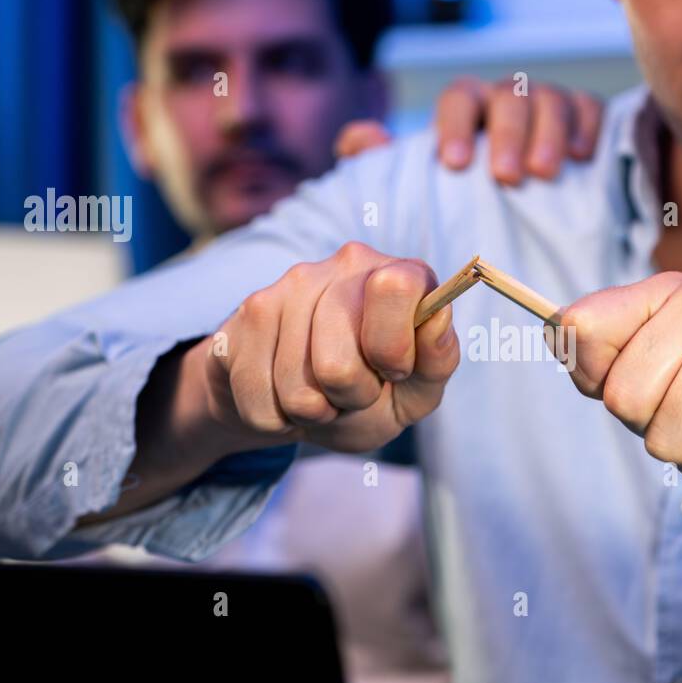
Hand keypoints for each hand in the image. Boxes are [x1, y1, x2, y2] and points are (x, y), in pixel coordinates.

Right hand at [197, 241, 459, 455]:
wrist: (294, 407)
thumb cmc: (369, 395)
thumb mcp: (415, 392)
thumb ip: (436, 361)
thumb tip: (437, 316)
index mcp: (400, 274)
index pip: (395, 288)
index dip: (393, 350)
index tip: (393, 370)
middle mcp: (343, 264)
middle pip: (337, 364)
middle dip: (349, 397)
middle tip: (353, 389)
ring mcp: (287, 285)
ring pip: (295, 387)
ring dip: (311, 410)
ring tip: (319, 392)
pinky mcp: (244, 315)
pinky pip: (257, 396)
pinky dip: (274, 417)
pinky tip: (282, 395)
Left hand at [333, 77, 603, 184]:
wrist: (514, 215)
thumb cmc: (458, 197)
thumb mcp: (413, 183)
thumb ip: (377, 162)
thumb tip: (361, 139)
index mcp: (466, 108)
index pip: (459, 97)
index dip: (455, 125)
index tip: (453, 165)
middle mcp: (506, 100)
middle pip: (509, 96)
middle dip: (507, 133)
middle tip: (506, 176)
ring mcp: (547, 106)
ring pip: (550, 98)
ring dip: (547, 133)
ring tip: (544, 173)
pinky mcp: (583, 119)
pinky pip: (589, 108)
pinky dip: (586, 126)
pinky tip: (581, 156)